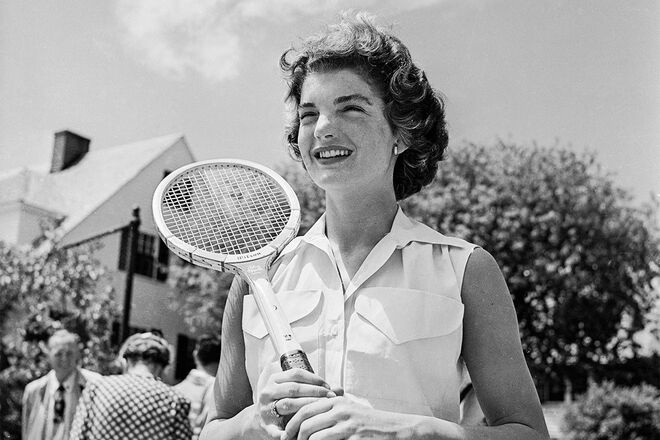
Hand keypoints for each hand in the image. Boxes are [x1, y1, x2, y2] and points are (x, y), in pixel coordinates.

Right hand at [256, 368, 335, 436]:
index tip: (328, 386)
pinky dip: (291, 430)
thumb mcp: (295, 393)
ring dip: (307, 407)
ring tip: (322, 410)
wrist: (260, 421)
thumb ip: (315, 390)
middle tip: (330, 397)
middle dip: (314, 392)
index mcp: (275, 380)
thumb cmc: (282, 403)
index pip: (296, 374)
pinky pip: (279, 428)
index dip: (314, 379)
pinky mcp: (266, 426)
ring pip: (288, 404)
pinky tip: (303, 430)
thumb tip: (340, 389)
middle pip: (293, 388)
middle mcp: (268, 392)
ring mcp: (265, 408)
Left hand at [282, 395, 415, 439]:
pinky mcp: (351, 437)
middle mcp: (339, 409)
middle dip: (290, 432)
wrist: (395, 429)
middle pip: (304, 418)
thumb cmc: (371, 424)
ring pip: (311, 432)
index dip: (291, 419)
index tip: (283, 431)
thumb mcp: (350, 411)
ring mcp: (345, 423)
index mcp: (337, 401)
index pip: (305, 406)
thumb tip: (307, 418)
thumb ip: (332, 411)